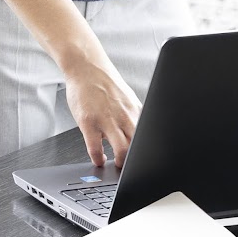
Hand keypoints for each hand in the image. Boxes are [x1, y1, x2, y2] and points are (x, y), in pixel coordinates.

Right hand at [61, 51, 141, 170]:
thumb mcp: (127, 99)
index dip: (151, 152)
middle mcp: (124, 116)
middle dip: (137, 162)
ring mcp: (106, 119)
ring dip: (120, 163)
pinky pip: (95, 149)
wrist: (86, 67)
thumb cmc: (105, 84)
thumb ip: (133, 116)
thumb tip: (142, 133)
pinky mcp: (88, 122)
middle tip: (132, 169)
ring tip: (117, 167)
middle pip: (138, 147)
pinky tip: (99, 160)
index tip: (149, 161)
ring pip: (121, 151)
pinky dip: (98, 159)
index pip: (149, 137)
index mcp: (135, 111)